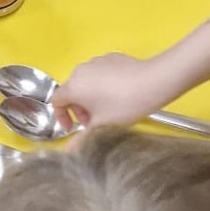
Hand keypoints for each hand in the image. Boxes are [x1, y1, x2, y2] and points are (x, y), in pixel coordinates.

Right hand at [53, 52, 170, 131]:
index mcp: (74, 86)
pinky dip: (103, 84)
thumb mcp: (102, 126)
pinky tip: (119, 93)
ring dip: (91, 96)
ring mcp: (96, 61)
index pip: (56, 101)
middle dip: (79, 109)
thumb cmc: (125, 105)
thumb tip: (69, 152)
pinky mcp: (111, 57)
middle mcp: (81, 70)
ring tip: (108, 108)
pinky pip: (100, 73)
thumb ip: (82, 140)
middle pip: (72, 91)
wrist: (153, 82)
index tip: (72, 127)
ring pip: (86, 81)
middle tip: (94, 121)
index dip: (61, 116)